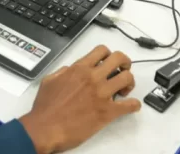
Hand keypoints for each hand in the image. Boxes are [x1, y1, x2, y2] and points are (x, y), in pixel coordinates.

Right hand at [19, 46, 140, 153]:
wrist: (46, 129)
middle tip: (123, 70)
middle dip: (124, 63)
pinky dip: (134, 105)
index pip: (102, 50)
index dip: (109, 54)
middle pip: (119, 59)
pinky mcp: (107, 112)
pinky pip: (130, 105)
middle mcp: (93, 78)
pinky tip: (130, 106)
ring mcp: (102, 94)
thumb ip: (63, 71)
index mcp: (79, 69)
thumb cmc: (46, 108)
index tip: (109, 62)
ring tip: (123, 90)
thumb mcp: (49, 81)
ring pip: (127, 78)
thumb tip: (72, 70)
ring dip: (129, 82)